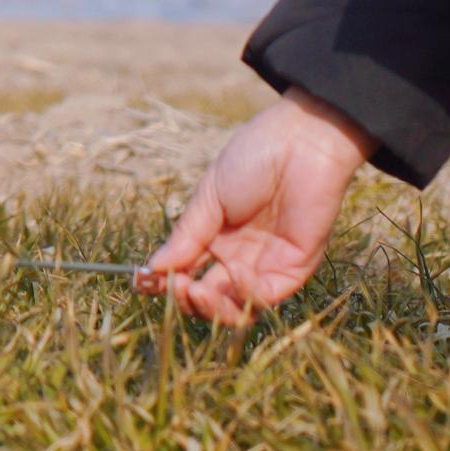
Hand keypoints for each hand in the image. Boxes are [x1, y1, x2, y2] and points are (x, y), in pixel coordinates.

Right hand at [139, 90, 373, 325]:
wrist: (301, 142)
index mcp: (216, 236)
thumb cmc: (253, 158)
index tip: (147, 282)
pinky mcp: (295, 269)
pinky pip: (267, 297)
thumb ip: (186, 236)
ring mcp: (267, 265)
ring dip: (214, 308)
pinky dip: (246, 293)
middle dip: (190, 301)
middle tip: (177, 288)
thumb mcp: (210, 196)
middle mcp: (241, 256)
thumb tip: (154, 269)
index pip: (188, 272)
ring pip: (238, 308)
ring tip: (196, 291)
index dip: (169, 283)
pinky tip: (234, 271)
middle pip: (211, 297)